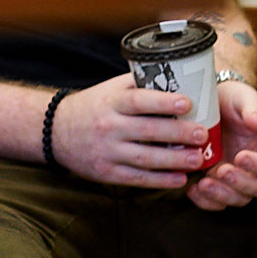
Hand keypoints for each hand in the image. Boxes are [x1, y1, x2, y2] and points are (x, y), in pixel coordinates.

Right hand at [48, 73, 211, 188]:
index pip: (139, 101)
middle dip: (178, 133)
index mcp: (112, 102)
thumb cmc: (94, 107)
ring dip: (174, 160)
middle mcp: (109, 126)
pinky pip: (137, 178)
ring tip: (197, 159)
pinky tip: (180, 179)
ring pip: (145, 158)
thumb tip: (176, 77)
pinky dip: (160, 180)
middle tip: (202, 134)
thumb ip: (139, 85)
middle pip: (147, 131)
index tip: (187, 103)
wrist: (55, 131)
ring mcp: (107, 151)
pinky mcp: (107, 172)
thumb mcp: (111, 90)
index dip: (163, 102)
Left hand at [186, 79, 256, 211]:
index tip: (241, 156)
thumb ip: (252, 109)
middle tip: (221, 171)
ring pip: (239, 198)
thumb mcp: (244, 97)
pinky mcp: (218, 183)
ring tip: (203, 183)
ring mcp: (238, 178)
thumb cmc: (233, 100)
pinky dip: (205, 201)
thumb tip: (256, 124)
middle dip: (240, 183)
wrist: (211, 104)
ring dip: (222, 195)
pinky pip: (217, 201)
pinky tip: (192, 188)